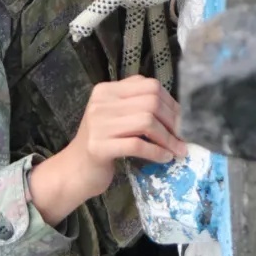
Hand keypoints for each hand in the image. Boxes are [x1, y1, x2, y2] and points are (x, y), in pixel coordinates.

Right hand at [27, 77, 186, 225]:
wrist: (74, 170)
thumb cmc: (101, 143)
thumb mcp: (115, 117)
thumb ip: (137, 107)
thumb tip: (177, 111)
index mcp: (106, 90)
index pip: (148, 85)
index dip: (170, 102)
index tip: (179, 120)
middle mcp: (101, 102)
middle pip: (150, 102)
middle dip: (172, 121)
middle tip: (181, 138)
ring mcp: (98, 124)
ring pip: (146, 122)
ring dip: (168, 139)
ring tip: (177, 150)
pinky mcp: (99, 147)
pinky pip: (137, 144)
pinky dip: (156, 152)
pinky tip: (164, 158)